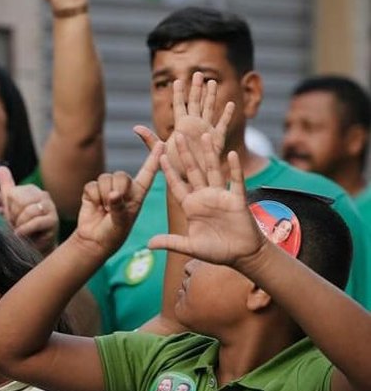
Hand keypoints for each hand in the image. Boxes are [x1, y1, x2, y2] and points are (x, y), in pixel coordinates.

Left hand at [0, 166, 58, 254]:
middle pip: (20, 202)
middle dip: (15, 217)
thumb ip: (7, 186)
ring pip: (28, 212)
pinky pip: (35, 222)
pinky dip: (26, 230)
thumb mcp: (11, 205)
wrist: (32, 247)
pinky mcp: (54, 221)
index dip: (9, 209)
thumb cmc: (21, 226)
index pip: (13, 194)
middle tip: (18, 225)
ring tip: (22, 231)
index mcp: (32, 190)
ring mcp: (50, 207)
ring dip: (20, 225)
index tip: (13, 218)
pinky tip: (22, 235)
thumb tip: (1, 167)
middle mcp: (43, 195)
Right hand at [73, 141, 162, 254]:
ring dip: (103, 195)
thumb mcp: (121, 223)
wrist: (94, 240)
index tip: (162, 143)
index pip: (148, 173)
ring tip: (104, 209)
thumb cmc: (114, 234)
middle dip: (116, 189)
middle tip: (112, 206)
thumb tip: (113, 194)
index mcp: (138, 194)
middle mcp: (124, 188)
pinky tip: (94, 207)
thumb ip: (118, 207)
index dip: (154, 158)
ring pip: (105, 178)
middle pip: (121, 175)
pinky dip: (93, 197)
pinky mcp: (92, 190)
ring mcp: (108, 188)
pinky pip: (92, 185)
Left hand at [135, 72, 233, 179]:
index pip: (179, 105)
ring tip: (212, 82)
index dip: (178, 93)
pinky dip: (227, 114)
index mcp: (180, 126)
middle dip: (196, 88)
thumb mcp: (160, 150)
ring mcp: (206, 130)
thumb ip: (149, 138)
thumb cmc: (172, 166)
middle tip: (198, 73)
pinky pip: (222, 124)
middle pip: (196, 102)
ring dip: (211, 96)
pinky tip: (230, 103)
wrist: (188, 177)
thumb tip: (135, 127)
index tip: (177, 80)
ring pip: (209, 109)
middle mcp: (193, 125)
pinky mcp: (216, 139)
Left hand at [150, 134, 265, 268]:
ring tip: (204, 135)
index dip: (168, 171)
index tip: (159, 155)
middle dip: (185, 154)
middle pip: (193, 171)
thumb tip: (147, 244)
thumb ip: (171, 242)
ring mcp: (221, 196)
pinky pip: (236, 181)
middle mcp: (204, 196)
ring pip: (213, 170)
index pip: (176, 184)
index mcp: (191, 205)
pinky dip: (234, 168)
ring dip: (209, 153)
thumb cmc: (217, 251)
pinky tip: (231, 153)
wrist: (243, 255)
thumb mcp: (190, 247)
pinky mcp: (237, 200)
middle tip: (178, 135)